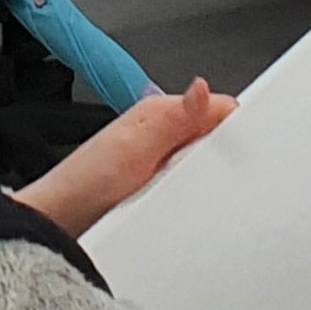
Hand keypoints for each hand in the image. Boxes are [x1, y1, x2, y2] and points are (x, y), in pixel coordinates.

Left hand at [14, 80, 234, 237]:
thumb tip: (201, 87)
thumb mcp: (135, 147)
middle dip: (225, 153)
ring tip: (207, 191)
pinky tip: (194, 205)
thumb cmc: (86, 182)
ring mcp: (160, 161)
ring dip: (210, 176)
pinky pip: (192, 186)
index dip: (237, 122)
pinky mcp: (158, 187)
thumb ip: (174, 119)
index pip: (216, 107)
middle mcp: (161, 132)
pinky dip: (197, 194)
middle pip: (214, 136)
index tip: (250, 143)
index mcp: (158, 112)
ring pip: (205, 163)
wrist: (60, 223)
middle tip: (226, 174)